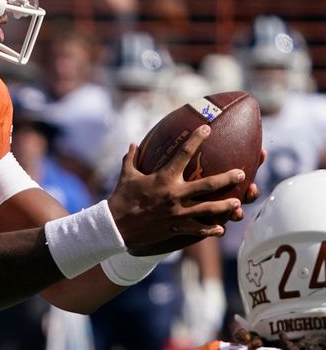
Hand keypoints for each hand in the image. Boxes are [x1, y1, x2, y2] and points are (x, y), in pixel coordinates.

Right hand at [107, 125, 243, 252]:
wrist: (117, 225)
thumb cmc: (122, 198)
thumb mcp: (126, 175)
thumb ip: (131, 158)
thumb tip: (133, 144)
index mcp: (164, 177)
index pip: (184, 154)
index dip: (197, 140)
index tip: (208, 128)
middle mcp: (175, 194)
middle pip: (208, 185)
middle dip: (227, 179)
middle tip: (242, 173)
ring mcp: (178, 212)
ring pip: (209, 209)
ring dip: (226, 207)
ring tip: (238, 203)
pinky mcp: (177, 227)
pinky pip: (198, 229)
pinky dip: (211, 230)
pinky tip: (221, 229)